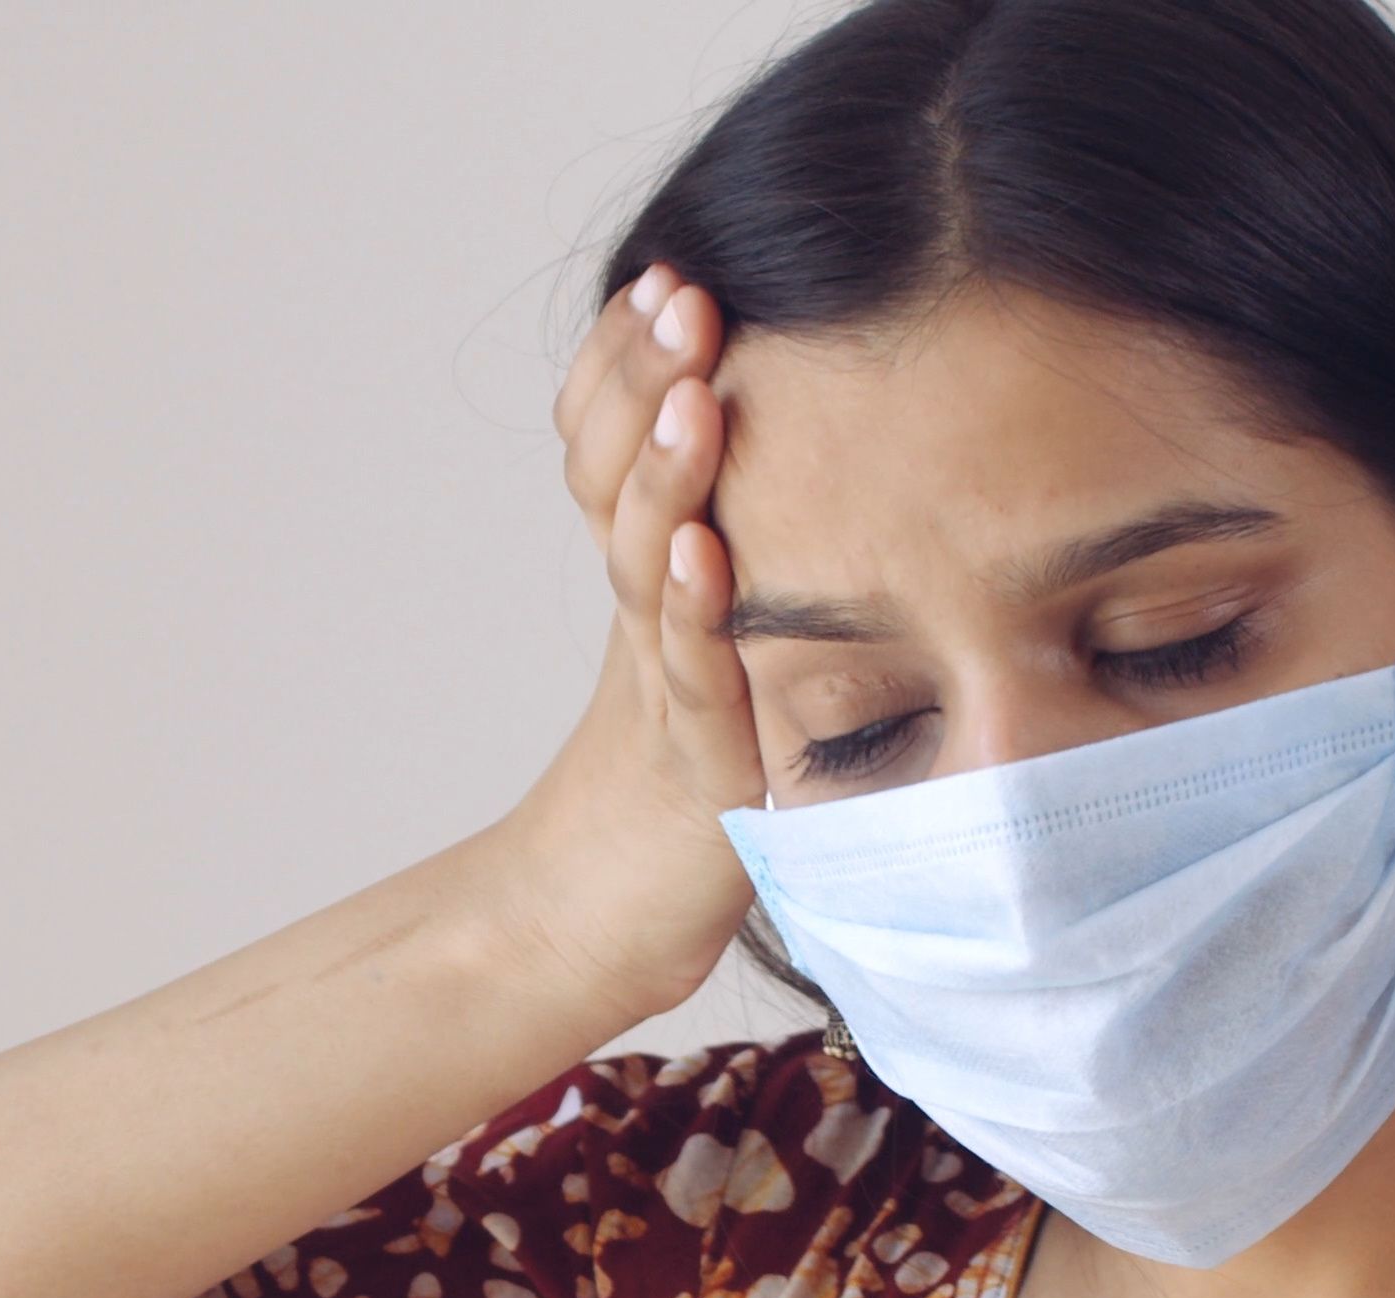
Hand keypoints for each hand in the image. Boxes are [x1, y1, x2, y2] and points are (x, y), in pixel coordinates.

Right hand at [481, 264, 770, 1027]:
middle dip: (642, 381)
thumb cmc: (672, 793)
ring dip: (668, 476)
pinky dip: (690, 618)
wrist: (588, 924)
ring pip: (645, 564)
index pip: (610, 445)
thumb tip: (806, 468)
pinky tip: (706, 557)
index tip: (666, 277)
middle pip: (614, 478)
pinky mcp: (696, 770)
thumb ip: (741, 566)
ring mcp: (660, 690)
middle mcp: (644, 617)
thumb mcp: (714, 654)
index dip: (626, 363)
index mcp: (650, 580)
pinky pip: (689, 682)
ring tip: (694, 391)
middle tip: (678, 292)